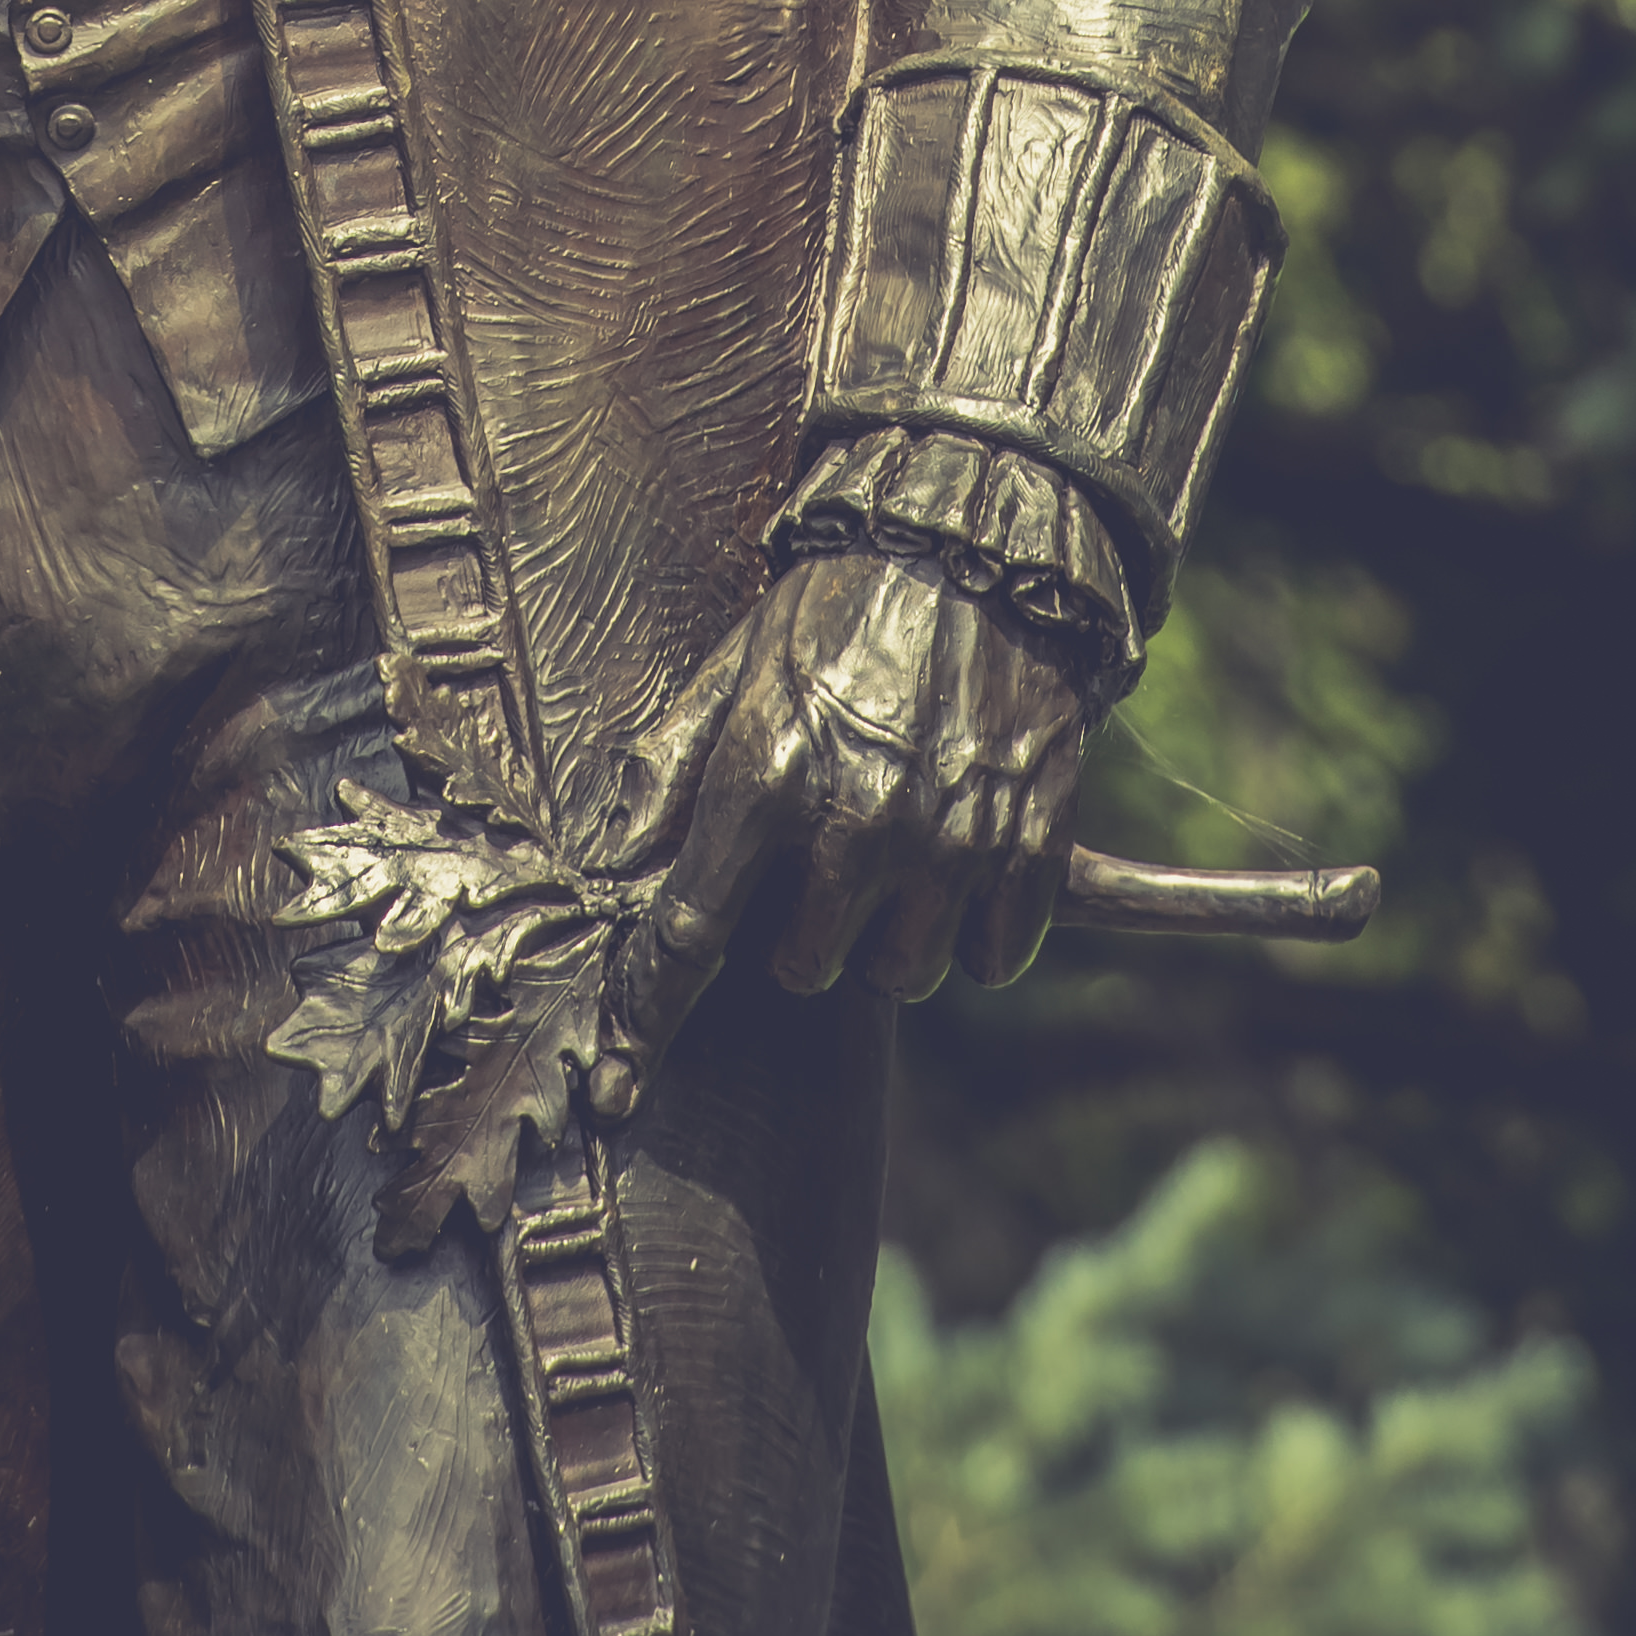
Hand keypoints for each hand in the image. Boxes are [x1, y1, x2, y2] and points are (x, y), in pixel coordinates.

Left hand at [606, 553, 1094, 1058]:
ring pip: (900, 976)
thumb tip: (607, 862)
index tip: (614, 1089)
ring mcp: (949, 840)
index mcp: (764, 777)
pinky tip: (956, 864)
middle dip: (799, 933)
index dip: (646, 1023)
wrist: (974, 545)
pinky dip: (973, 930)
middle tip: (815, 861)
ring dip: (886, 937)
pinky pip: (991, 959)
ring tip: (887, 857)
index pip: (689, 938)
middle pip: (803, 971)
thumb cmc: (833, 611)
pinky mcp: (1027, 847)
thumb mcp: (730, 669)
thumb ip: (668, 768)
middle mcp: (855, 822)